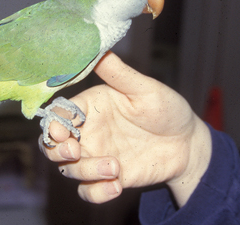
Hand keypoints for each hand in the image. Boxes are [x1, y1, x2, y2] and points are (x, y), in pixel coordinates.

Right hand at [39, 51, 211, 205]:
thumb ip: (118, 73)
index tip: (61, 130)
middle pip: (52, 145)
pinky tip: (117, 186)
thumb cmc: (166, 109)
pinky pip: (88, 192)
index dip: (53, 122)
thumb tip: (97, 47)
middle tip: (75, 152)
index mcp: (90, 106)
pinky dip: (97, 192)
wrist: (187, 143)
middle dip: (56, 151)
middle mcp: (87, 132)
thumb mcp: (144, 89)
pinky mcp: (108, 178)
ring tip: (115, 168)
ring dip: (85, 171)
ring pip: (69, 170)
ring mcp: (96, 156)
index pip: (58, 113)